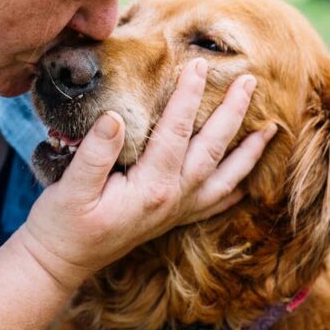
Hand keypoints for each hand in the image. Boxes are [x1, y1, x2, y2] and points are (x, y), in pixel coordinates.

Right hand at [17, 57, 275, 291]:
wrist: (58, 264)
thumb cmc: (61, 224)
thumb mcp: (69, 188)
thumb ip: (94, 154)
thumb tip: (115, 117)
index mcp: (150, 188)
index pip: (175, 132)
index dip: (187, 96)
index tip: (196, 65)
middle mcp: (172, 200)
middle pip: (212, 150)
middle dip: (232, 113)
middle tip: (250, 81)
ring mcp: (174, 212)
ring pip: (222, 178)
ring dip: (248, 152)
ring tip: (271, 128)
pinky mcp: (169, 219)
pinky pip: (212, 204)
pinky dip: (233, 189)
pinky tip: (245, 180)